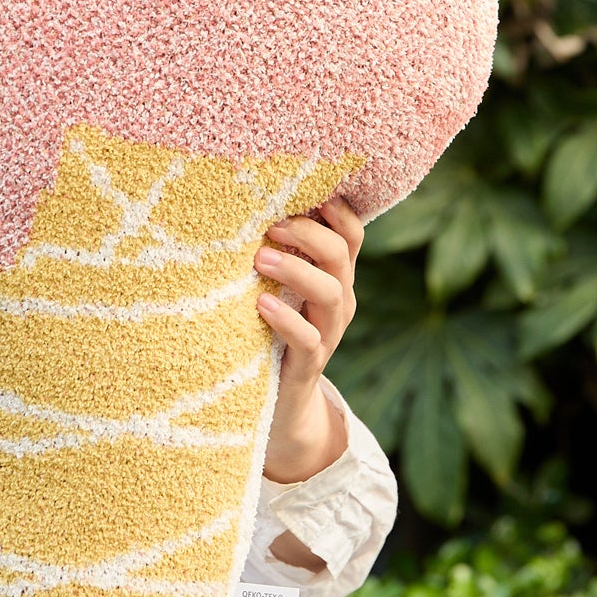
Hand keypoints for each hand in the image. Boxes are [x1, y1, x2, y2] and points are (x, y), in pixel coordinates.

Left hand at [255, 195, 362, 484]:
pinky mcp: (309, 365)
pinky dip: (287, 320)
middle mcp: (338, 301)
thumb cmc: (269, 330)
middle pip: (341, 256)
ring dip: (296, 271)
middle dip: (309, 235)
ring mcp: (328, 333)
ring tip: (260, 260)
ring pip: (330, 293)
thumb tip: (246, 206)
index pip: (351, 234)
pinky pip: (308, 339)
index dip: (336, 211)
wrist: (280, 403)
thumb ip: (275, 253)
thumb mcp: (278, 288)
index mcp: (334, 276)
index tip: (302, 193)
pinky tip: (262, 306)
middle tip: (271, 226)